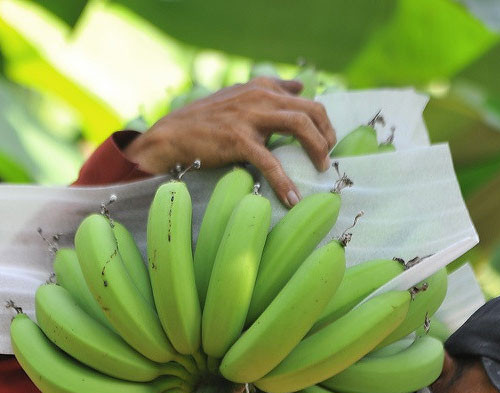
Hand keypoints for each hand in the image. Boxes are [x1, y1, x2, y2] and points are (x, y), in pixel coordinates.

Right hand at [124, 77, 336, 206]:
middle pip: (311, 110)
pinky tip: (292, 199)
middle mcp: (259, 96)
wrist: (172, 135)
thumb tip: (300, 86)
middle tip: (327, 158)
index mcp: (262, 88)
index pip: (306, 100)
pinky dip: (284, 182)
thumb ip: (271, 89)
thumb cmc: (205, 120)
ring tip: (320, 169)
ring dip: (317, 149)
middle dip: (327, 135)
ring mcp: (249, 116)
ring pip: (300, 125)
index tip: (327, 142)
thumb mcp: (240, 96)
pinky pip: (270, 161)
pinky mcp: (238, 139)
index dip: (323, 122)